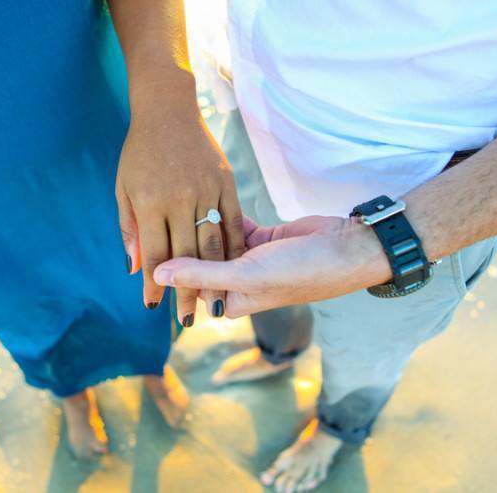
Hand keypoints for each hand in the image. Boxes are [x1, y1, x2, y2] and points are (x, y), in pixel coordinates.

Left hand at [116, 81, 244, 323]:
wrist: (168, 109)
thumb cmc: (139, 151)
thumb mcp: (123, 187)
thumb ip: (129, 228)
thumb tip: (133, 267)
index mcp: (150, 202)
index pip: (154, 254)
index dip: (154, 284)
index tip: (153, 306)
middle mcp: (179, 199)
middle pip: (185, 257)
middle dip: (185, 293)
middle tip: (186, 320)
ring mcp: (206, 190)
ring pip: (212, 244)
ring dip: (213, 278)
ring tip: (211, 304)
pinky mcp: (226, 182)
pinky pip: (232, 222)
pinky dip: (233, 248)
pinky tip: (232, 268)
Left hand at [152, 216, 390, 317]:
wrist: (347, 249)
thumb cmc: (300, 271)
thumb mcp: (245, 276)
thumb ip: (201, 274)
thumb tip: (157, 276)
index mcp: (232, 301)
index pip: (191, 285)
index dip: (171, 266)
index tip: (148, 240)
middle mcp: (239, 283)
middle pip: (202, 261)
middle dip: (184, 241)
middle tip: (159, 210)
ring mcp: (251, 260)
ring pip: (216, 241)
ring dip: (202, 225)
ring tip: (177, 199)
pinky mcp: (262, 238)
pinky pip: (234, 225)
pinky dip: (223, 214)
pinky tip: (205, 195)